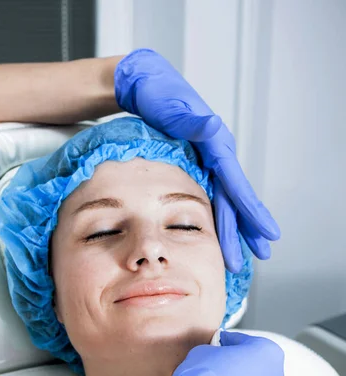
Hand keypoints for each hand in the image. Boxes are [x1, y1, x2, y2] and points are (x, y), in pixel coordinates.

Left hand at [115, 48, 280, 272]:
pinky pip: (212, 197)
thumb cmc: (155, 93)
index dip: (251, 211)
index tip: (267, 232)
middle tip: (260, 256)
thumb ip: (192, 121)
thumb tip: (214, 127)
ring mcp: (207, 162)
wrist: (142, 84)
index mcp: (215, 144)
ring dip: (234, 230)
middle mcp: (216, 155)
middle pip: (234, 200)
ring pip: (224, 202)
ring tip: (241, 257)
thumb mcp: (171, 105)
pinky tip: (220, 234)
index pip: (236, 185)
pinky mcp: (197, 166)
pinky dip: (218, 218)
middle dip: (246, 231)